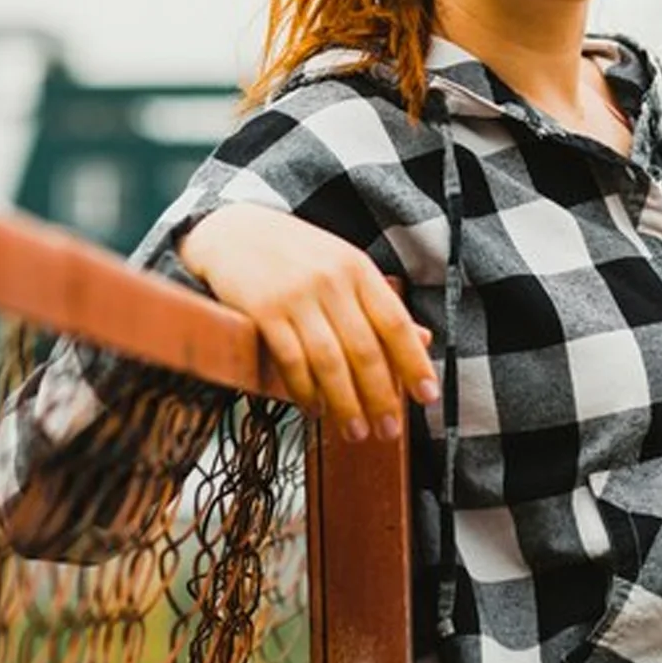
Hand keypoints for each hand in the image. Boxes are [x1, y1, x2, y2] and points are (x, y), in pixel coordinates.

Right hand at [179, 203, 437, 441]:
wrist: (233, 230)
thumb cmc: (294, 254)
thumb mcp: (343, 266)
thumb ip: (379, 304)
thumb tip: (423, 340)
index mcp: (358, 269)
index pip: (395, 322)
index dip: (414, 363)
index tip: (427, 397)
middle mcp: (331, 281)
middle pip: (365, 350)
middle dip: (381, 397)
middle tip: (390, 430)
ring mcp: (297, 296)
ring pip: (330, 362)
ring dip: (345, 404)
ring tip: (356, 432)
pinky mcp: (264, 311)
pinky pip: (291, 361)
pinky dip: (304, 392)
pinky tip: (314, 410)